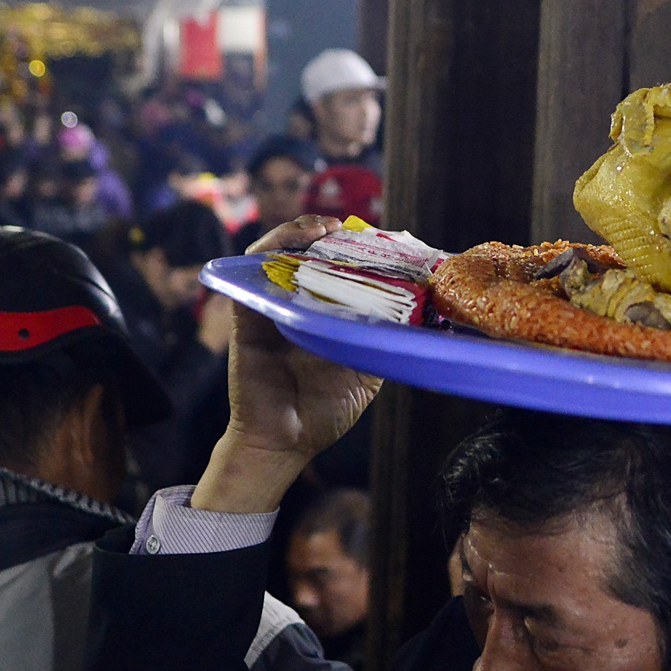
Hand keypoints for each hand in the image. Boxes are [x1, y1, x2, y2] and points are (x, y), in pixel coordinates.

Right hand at [192, 216, 383, 513]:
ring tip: (323, 228)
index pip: (333, 267)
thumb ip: (381, 340)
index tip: (375, 240)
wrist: (286, 443)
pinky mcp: (248, 316)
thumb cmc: (323, 412)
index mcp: (323, 314)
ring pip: (275, 253)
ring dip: (297, 232)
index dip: (350, 248)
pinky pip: (249, 274)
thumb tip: (423, 314)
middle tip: (346, 227)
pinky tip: (294, 246)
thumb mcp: (366, 371)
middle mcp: (295, 305)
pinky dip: (269, 251)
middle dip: (324, 232)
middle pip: (304, 252)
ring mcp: (270, 307)